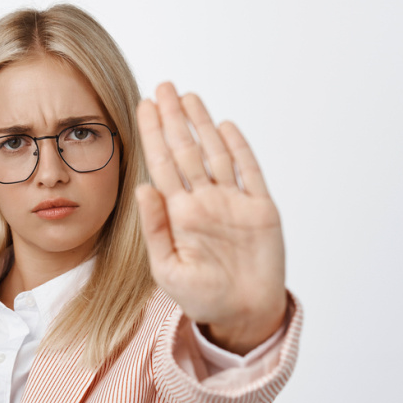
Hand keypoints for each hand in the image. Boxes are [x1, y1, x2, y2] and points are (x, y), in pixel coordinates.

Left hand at [136, 82, 286, 354]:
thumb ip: (154, 229)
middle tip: (162, 87)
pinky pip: (249, 171)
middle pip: (186, 150)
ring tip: (187, 96)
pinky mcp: (261, 209)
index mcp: (179, 215)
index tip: (142, 107)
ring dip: (202, 124)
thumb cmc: (202, 297)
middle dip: (173, 118)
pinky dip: (238, 147)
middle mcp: (204, 202)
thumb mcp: (167, 269)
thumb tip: (142, 187)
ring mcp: (233, 202)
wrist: (243, 316)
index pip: (162, 165)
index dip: (153, 135)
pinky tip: (224, 125)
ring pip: (215, 152)